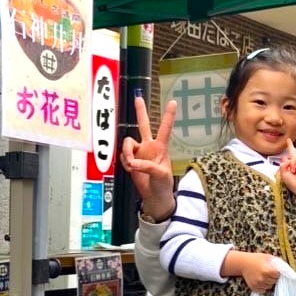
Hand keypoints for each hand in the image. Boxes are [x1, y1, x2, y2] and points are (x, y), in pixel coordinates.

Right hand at [120, 97, 176, 219]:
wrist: (154, 198)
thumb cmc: (163, 186)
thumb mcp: (161, 175)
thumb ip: (147, 166)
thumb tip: (133, 162)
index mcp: (161, 148)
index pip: (165, 128)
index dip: (168, 116)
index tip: (172, 102)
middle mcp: (149, 147)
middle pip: (144, 125)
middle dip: (140, 111)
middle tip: (137, 97)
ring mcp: (139, 153)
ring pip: (128, 142)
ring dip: (127, 152)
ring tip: (131, 163)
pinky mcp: (130, 160)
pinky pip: (123, 155)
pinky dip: (125, 162)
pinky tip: (131, 169)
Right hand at [222, 251, 280, 291]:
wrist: (242, 263)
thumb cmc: (256, 258)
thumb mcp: (268, 257)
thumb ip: (277, 262)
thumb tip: (286, 269)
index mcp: (267, 270)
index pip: (278, 275)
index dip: (277, 272)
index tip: (274, 269)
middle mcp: (262, 279)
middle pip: (274, 281)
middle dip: (273, 277)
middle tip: (268, 272)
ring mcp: (257, 284)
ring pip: (269, 286)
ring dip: (268, 282)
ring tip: (264, 276)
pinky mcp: (253, 288)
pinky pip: (263, 290)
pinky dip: (263, 287)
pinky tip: (260, 280)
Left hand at [278, 138, 295, 201]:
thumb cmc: (291, 182)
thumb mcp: (283, 174)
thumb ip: (282, 165)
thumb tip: (285, 158)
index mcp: (289, 166)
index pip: (288, 156)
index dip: (288, 149)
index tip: (288, 140)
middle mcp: (295, 164)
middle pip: (292, 153)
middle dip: (290, 146)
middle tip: (288, 141)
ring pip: (294, 157)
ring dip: (292, 163)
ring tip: (293, 170)